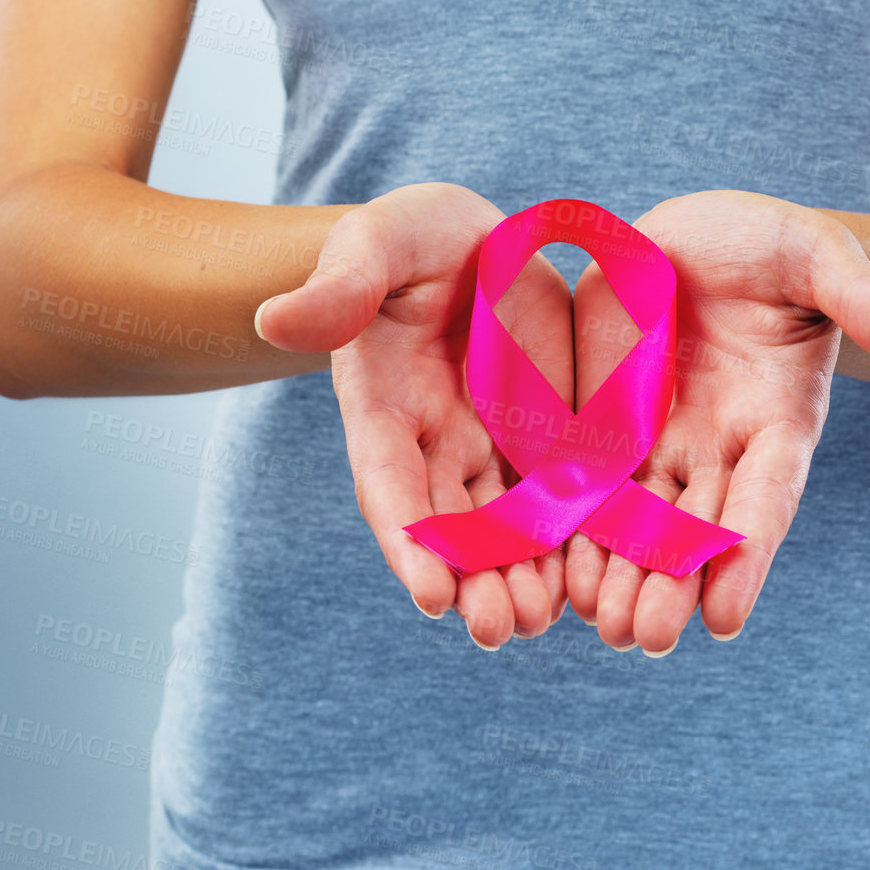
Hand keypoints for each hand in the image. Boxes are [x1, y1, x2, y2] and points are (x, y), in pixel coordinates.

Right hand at [255, 182, 573, 648]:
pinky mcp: (547, 435)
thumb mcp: (374, 245)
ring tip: (546, 619)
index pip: (390, 484)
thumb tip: (272, 320)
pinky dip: (572, 538)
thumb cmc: (406, 239)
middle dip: (474, 580)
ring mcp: (492, 446)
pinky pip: (560, 495)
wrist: (466, 239)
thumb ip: (338, 286)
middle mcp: (435, 444)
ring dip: (522, 576)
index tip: (430, 594)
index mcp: (382, 408)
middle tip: (502, 630)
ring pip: (506, 526)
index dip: (408, 539)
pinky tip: (597, 577)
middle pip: (451, 526)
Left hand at [565, 190, 869, 653]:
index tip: (725, 620)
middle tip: (644, 638)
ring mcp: (656, 439)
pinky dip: (572, 529)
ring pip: (637, 521)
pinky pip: (585, 484)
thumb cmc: (774, 246)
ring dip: (618, 574)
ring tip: (598, 624)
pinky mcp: (602, 421)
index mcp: (777, 419)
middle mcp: (717, 446)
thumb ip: (867, 298)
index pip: (766, 498)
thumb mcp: (819, 256)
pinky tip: (552, 574)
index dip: (746, 555)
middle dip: (670, 584)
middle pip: (696, 529)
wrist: (703, 236)